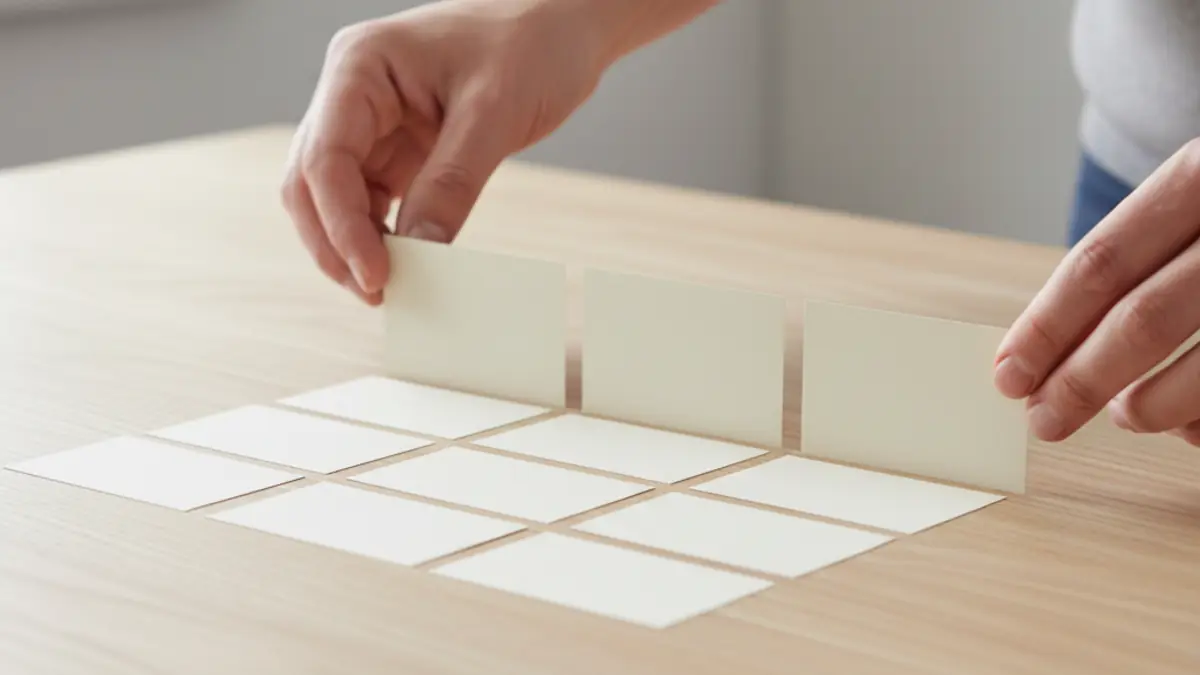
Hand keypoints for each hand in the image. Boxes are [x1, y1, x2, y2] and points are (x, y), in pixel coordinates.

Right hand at [280, 0, 608, 304]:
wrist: (563, 27)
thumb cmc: (531, 44)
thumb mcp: (494, 114)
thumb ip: (452, 182)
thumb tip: (420, 251)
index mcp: (360, 65)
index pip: (324, 157)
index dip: (341, 225)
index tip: (376, 274)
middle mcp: (353, 92)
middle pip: (312, 182)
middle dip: (335, 242)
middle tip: (375, 293)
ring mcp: (372, 121)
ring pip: (336, 197)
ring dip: (355, 244)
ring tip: (392, 287)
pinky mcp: (398, 146)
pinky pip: (373, 198)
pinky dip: (383, 234)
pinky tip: (407, 263)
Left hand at [994, 139, 1199, 444]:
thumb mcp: (1196, 202)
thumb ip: (1134, 262)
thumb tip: (1045, 349)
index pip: (1101, 261)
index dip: (1047, 326)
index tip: (1008, 376)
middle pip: (1143, 319)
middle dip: (1081, 380)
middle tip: (1044, 420)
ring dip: (1149, 407)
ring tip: (1127, 416)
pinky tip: (1188, 426)